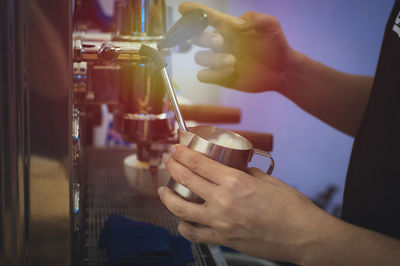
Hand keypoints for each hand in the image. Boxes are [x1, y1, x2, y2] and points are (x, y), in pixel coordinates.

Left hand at [159, 144, 324, 263]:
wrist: (304, 237)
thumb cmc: (292, 209)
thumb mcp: (270, 181)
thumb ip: (248, 174)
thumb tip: (238, 171)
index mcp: (236, 182)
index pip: (199, 163)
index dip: (182, 153)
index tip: (176, 148)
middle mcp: (223, 202)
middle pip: (186, 180)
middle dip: (172, 167)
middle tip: (169, 161)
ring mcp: (221, 223)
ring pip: (182, 209)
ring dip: (168, 197)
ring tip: (165, 190)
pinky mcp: (224, 240)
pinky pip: (195, 235)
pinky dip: (184, 227)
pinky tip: (181, 221)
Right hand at [179, 2, 294, 91]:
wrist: (282, 70)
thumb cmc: (276, 44)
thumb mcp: (270, 25)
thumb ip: (254, 18)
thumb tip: (234, 23)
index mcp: (229, 27)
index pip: (207, 17)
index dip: (194, 12)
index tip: (183, 8)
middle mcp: (220, 43)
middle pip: (197, 37)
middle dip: (204, 38)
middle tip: (220, 42)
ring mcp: (218, 60)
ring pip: (199, 58)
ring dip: (213, 59)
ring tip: (233, 61)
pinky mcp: (220, 77)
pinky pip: (203, 76)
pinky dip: (212, 74)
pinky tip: (230, 72)